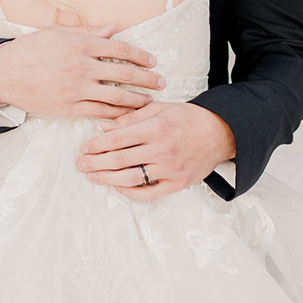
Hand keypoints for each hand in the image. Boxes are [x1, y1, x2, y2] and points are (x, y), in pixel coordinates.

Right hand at [0, 24, 164, 118]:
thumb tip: (115, 28)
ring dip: (137, 100)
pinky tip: (126, 113)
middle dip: (147, 79)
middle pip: (124, 74)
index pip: (119, 50)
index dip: (140, 55)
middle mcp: (80, 67)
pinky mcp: (68, 107)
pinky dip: (116, 113)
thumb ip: (88, 32)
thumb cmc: (29, 50)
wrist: (3, 74)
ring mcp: (75, 89)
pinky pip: (100, 112)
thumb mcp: (57, 33)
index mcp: (79, 45)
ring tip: (148, 101)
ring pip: (116, 96)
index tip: (152, 61)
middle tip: (161, 82)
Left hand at [77, 101, 235, 201]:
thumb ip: (131, 117)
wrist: (221, 133)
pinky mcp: (178, 183)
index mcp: (156, 128)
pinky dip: (129, 193)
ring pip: (130, 179)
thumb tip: (104, 127)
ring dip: (106, 179)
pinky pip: (149, 194)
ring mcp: (170, 169)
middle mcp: (162, 150)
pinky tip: (117, 186)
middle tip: (80, 164)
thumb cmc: (188, 118)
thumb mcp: (159, 109)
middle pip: (119, 160)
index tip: (84, 147)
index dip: (96, 145)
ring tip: (92, 176)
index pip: (116, 139)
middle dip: (94, 163)